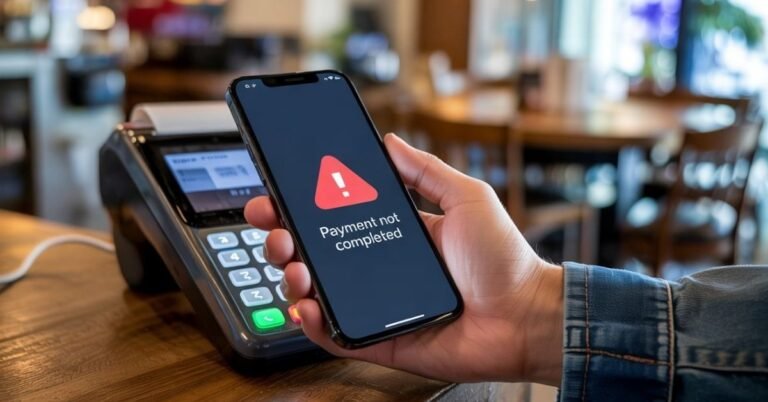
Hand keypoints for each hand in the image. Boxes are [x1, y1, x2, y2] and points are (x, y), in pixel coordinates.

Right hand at [244, 133, 563, 384]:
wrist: (525, 315)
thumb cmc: (503, 257)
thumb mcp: (466, 197)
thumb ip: (426, 170)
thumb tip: (389, 140)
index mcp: (393, 234)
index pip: (335, 217)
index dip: (302, 206)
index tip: (277, 192)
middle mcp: (378, 268)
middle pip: (315, 253)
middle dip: (284, 238)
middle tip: (276, 230)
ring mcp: (375, 305)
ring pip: (316, 292)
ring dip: (292, 277)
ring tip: (294, 266)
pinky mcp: (379, 339)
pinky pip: (335, 334)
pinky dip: (312, 323)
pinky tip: (306, 306)